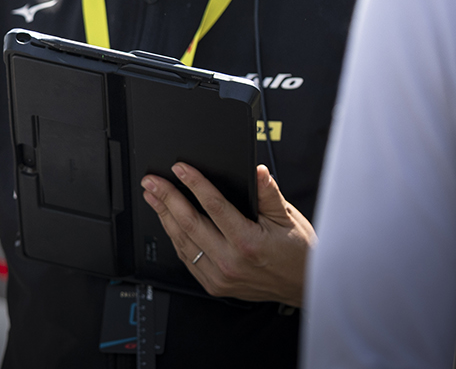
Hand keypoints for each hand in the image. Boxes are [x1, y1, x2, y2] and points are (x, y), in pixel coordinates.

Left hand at [141, 163, 314, 306]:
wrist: (305, 287)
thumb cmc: (298, 253)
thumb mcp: (288, 218)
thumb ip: (268, 194)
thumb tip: (257, 172)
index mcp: (248, 242)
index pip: (213, 205)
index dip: (194, 183)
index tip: (180, 168)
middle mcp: (230, 261)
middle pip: (189, 223)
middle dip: (166, 198)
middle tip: (151, 181)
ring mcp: (220, 276)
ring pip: (183, 242)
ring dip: (164, 216)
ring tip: (152, 197)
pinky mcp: (215, 285)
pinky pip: (187, 259)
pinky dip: (175, 238)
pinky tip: (167, 222)